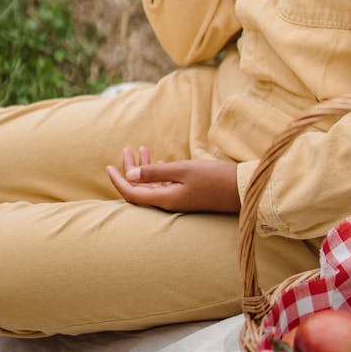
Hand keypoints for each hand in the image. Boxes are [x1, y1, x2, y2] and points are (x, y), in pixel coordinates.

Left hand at [106, 146, 240, 212]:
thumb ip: (155, 172)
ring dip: (144, 168)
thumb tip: (129, 175)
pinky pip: (165, 186)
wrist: (242, 190)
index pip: (132, 193)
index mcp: (165, 199)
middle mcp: (169, 202)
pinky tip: (159, 160)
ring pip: (153, 186)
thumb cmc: (213, 178)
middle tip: (125, 150)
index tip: (108, 166)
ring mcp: (179, 200)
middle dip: (130, 169)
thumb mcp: (183, 170)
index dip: (118, 181)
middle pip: (140, 189)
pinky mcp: (187, 196)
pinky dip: (158, 173)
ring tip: (141, 149)